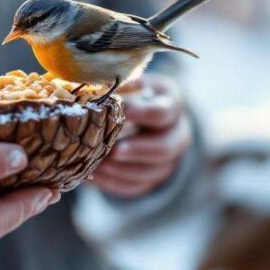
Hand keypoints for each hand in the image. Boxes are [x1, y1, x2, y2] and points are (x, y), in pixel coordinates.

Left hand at [91, 73, 191, 197]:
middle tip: (112, 150)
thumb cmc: (135, 95)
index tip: (120, 112)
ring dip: (121, 170)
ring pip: (150, 172)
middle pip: (164, 148)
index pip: (162, 113)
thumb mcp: (134, 83)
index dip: (141, 114)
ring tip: (96, 165)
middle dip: (136, 150)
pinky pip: (136, 186)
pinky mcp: (152, 178)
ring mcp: (168, 160)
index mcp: (172, 106)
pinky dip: (112, 183)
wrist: (147, 118)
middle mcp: (177, 135)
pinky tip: (92, 176)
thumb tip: (103, 89)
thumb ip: (123, 86)